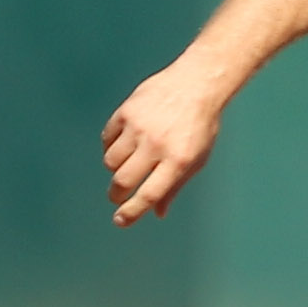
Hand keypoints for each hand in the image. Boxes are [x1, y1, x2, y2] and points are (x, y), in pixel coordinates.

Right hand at [102, 60, 228, 225]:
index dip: (132, 212)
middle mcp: (157, 145)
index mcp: (179, 161)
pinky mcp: (126, 112)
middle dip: (116, 195)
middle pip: (123, 180)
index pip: (149, 194)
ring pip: (111, 161)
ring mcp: (139, 128)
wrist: (196, 85)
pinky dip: (110, 147)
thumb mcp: (196, 159)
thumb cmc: (200, 128)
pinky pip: (107, 139)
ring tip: (127, 166)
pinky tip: (123, 145)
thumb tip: (156, 213)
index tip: (120, 221)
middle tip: (116, 197)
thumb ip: (175, 186)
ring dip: (114, 170)